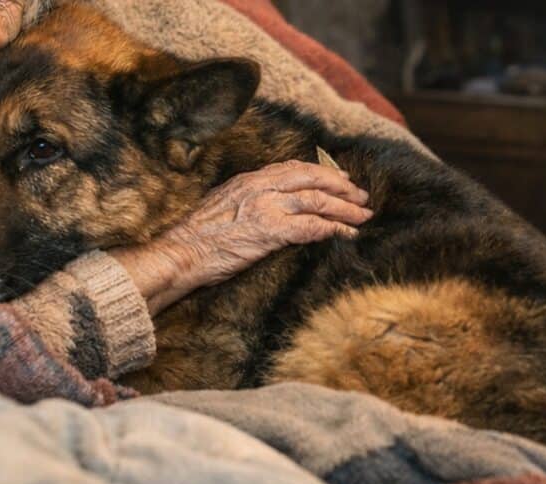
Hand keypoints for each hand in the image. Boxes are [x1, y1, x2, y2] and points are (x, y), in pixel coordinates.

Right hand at [110, 160, 371, 315]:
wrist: (181, 253)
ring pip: (318, 200)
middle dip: (341, 186)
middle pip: (312, 178)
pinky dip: (334, 228)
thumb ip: (245, 200)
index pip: (293, 168)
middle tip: (361, 196)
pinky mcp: (270, 231)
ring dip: (345, 208)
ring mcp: (266, 207)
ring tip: (364, 215)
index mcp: (249, 179)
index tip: (339, 179)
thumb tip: (263, 206)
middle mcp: (260, 187)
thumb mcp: (221, 206)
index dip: (320, 173)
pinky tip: (347, 234)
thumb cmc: (196, 238)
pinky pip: (312, 226)